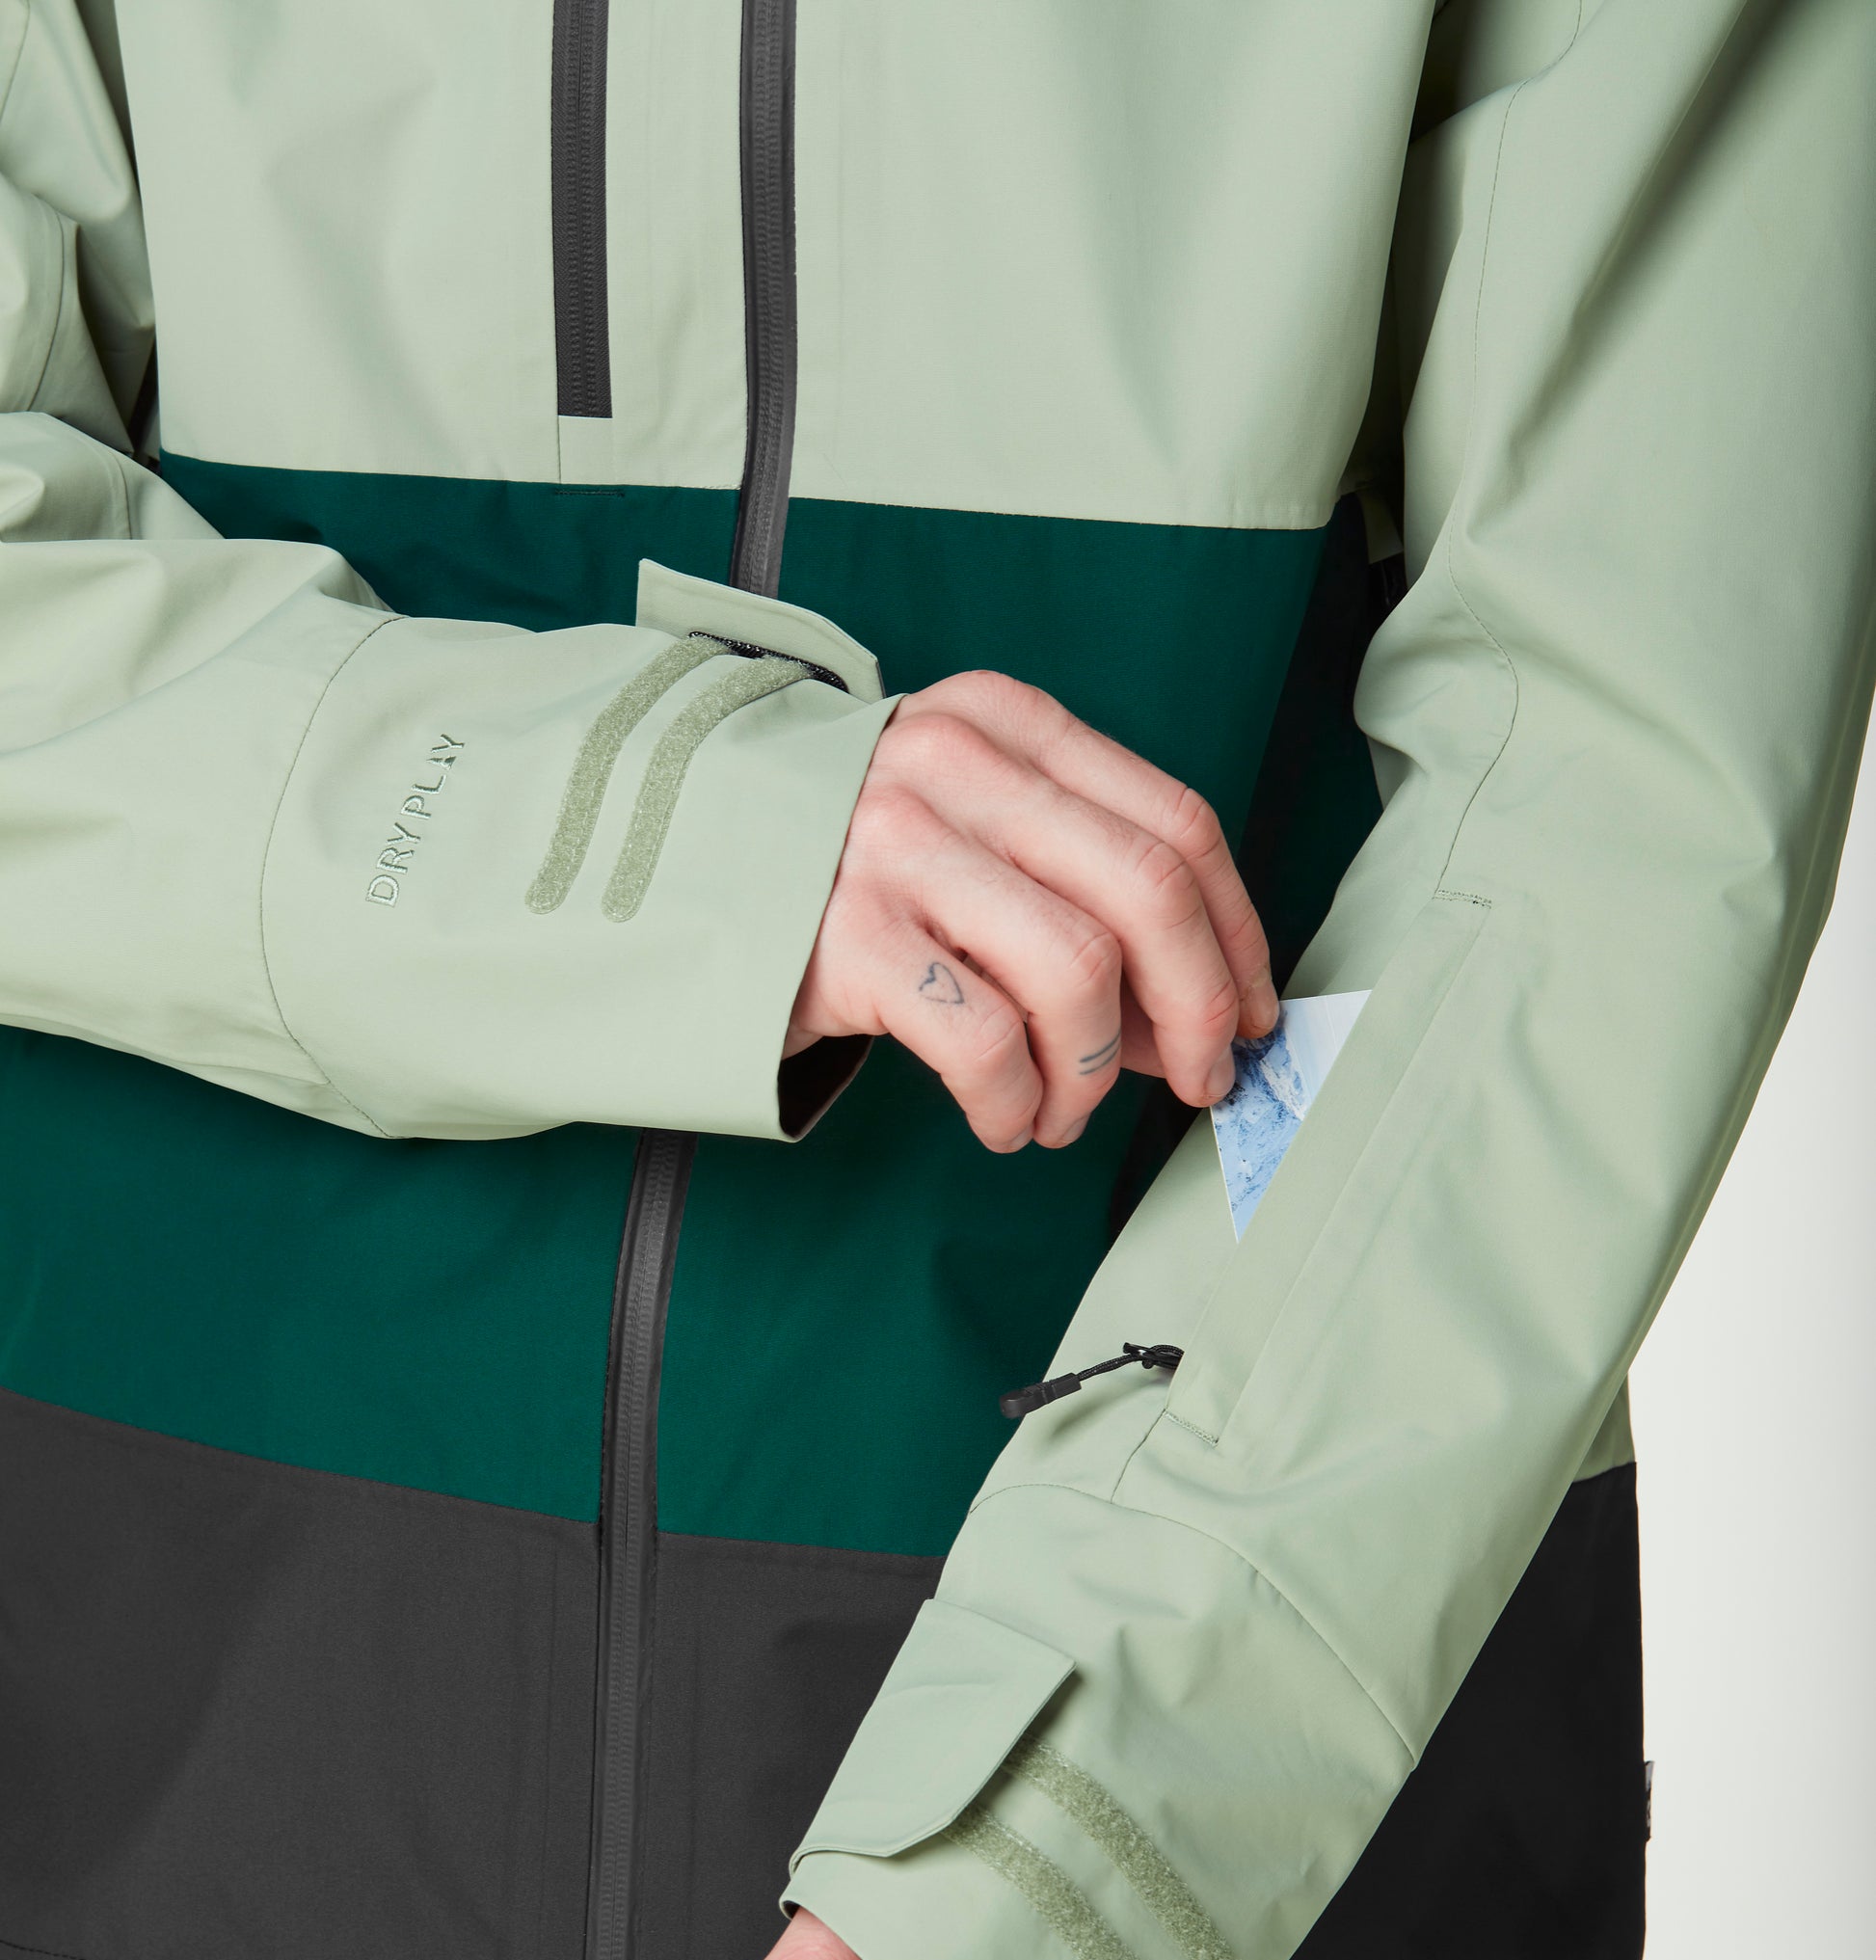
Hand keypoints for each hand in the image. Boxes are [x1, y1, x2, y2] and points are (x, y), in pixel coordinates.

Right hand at [789, 672, 1274, 1151]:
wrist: (664, 861)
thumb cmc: (842, 861)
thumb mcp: (963, 818)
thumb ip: (1076, 882)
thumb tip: (1199, 1012)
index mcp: (1007, 725)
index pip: (1176, 821)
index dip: (1238, 933)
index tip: (1252, 1012)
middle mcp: (957, 769)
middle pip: (1148, 892)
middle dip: (1199, 1009)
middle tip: (1199, 1081)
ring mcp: (896, 850)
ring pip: (1079, 972)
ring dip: (1095, 1072)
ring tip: (1062, 1109)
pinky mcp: (844, 939)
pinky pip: (985, 1041)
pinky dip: (1016, 1103)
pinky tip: (1003, 1118)